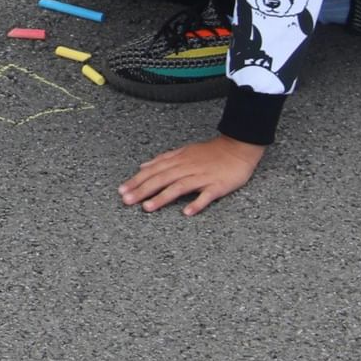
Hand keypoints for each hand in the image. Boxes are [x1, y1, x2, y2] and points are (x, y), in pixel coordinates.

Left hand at [119, 135, 264, 214]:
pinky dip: (197, 203)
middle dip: (142, 190)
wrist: (239, 147)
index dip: (136, 180)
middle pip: (161, 179)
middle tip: (127, 200)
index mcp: (179, 160)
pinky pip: (206, 195)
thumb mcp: (184, 151)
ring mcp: (202, 177)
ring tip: (148, 207)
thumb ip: (163, 159)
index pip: (153, 170)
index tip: (122, 190)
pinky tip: (187, 212)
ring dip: (163, 197)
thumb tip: (143, 166)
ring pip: (179, 187)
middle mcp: (187, 168)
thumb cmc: (211, 152)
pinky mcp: (217, 185)